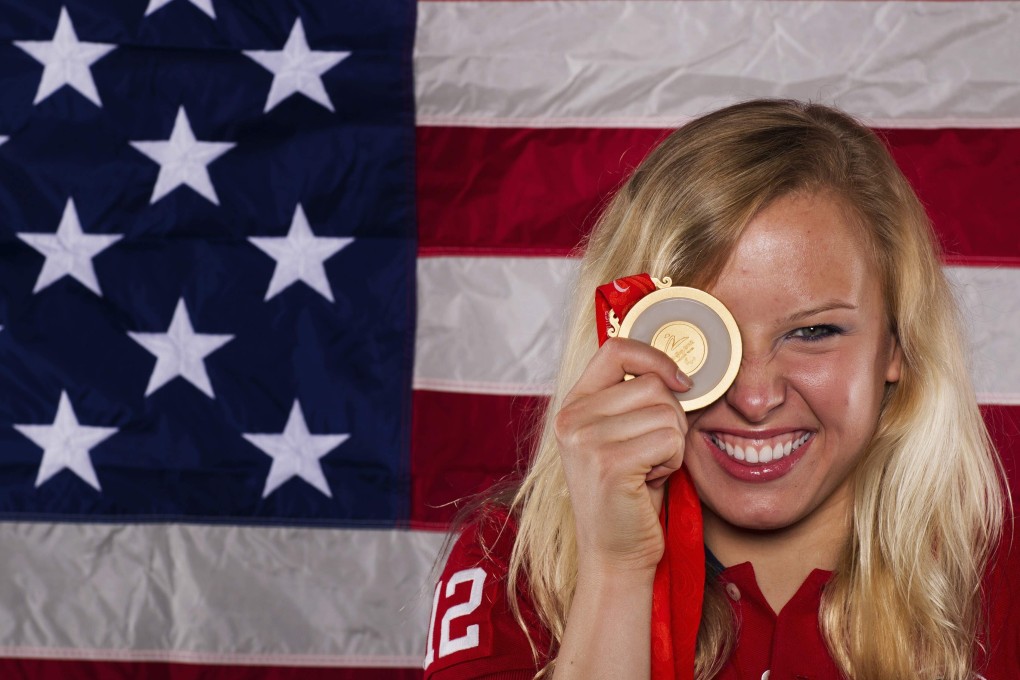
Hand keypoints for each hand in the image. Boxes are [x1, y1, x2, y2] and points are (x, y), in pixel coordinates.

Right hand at [554, 337, 691, 575]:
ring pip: (666, 412)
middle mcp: (572, 418)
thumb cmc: (628, 496)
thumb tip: (679, 371)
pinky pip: (670, 439)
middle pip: (652, 385)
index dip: (655, 357)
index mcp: (573, 406)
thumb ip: (634, 401)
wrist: (614, 555)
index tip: (680, 382)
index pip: (615, 349)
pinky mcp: (609, 463)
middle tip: (654, 453)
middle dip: (672, 418)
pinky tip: (652, 482)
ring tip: (650, 469)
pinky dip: (674, 461)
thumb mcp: (621, 437)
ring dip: (674, 443)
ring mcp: (586, 440)